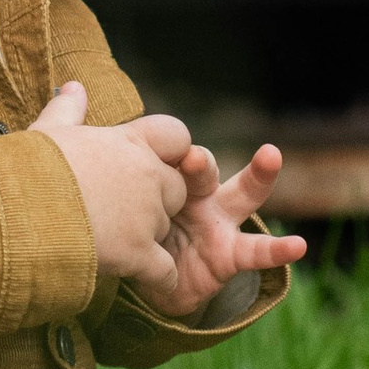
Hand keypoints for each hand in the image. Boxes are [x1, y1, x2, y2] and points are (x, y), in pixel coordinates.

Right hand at [24, 79, 189, 296]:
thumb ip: (67, 110)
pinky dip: (156, 277)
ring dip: (147, 237)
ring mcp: (144, 215)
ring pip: (167, 228)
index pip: (176, 136)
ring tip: (108, 242)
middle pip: (176, 189)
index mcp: (126, 141)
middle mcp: (145, 175)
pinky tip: (136, 277)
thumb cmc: (23, 168)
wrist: (11, 212)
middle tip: (118, 211)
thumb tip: (73, 87)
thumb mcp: (46, 132)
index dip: (169, 152)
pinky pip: (165, 271)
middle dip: (157, 201)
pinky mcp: (138, 253)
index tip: (146, 166)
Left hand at [31, 85, 307, 319]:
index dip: (168, 147)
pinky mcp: (231, 254)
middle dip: (199, 161)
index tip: (159, 147)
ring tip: (270, 155)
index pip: (171, 149)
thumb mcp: (110, 193)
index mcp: (166, 175)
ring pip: (244, 193)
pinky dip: (280, 249)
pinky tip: (299, 245)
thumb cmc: (129, 229)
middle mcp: (197, 192)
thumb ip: (95, 148)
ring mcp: (219, 221)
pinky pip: (258, 251)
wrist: (144, 283)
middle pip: (204, 166)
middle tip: (190, 159)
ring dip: (259, 175)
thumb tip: (69, 85)